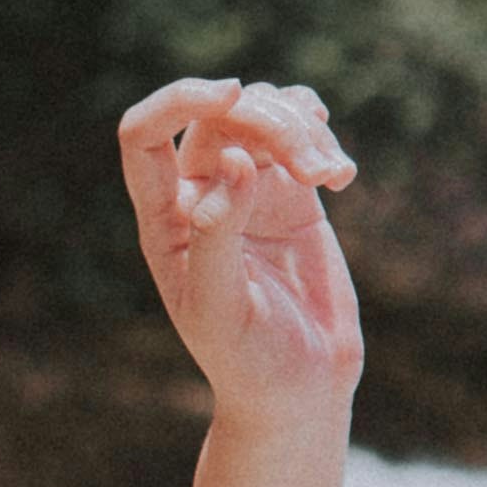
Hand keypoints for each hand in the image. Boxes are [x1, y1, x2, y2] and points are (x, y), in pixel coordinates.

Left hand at [119, 76, 362, 422]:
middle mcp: (199, 196)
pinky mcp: (293, 195)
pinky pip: (301, 136)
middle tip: (313, 169)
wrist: (301, 391)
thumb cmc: (249, 361)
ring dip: (302, 127)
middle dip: (267, 123)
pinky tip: (343, 177)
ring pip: (263, 116)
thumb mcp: (222, 307)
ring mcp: (247, 190)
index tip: (231, 95)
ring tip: (332, 174)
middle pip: (218, 117)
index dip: (179, 99)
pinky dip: (323, 139)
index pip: (143, 136)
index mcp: (164, 221)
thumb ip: (218, 233)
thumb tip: (232, 158)